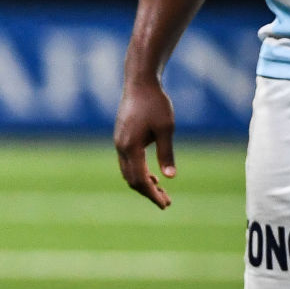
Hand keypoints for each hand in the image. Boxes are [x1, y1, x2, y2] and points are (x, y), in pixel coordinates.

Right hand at [113, 77, 176, 209]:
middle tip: (166, 202)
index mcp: (131, 147)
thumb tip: (170, 178)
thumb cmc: (156, 104)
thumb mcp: (167, 129)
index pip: (140, 179)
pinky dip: (138, 172)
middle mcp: (121, 147)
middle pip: (131, 179)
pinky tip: (152, 175)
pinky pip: (127, 162)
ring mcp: (119, 143)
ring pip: (128, 172)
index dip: (152, 194)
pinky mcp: (121, 138)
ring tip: (161, 191)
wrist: (140, 83)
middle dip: (148, 192)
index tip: (165, 204)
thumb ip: (166, 154)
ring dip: (143, 183)